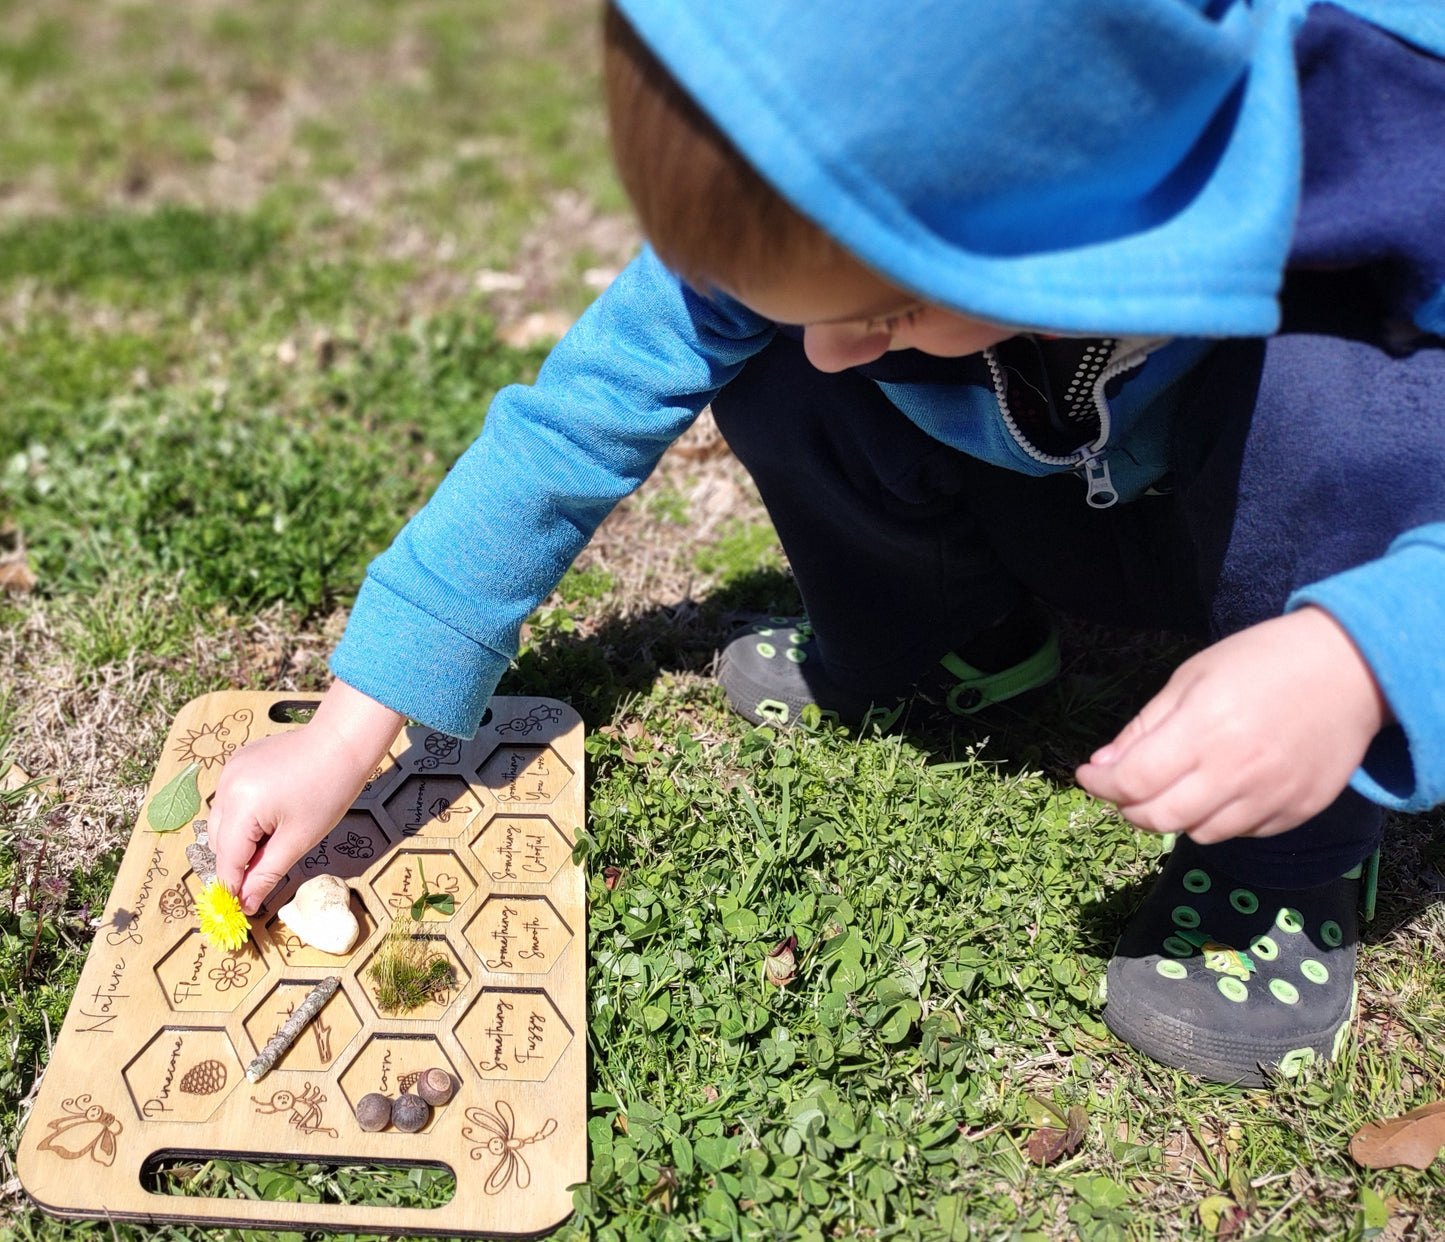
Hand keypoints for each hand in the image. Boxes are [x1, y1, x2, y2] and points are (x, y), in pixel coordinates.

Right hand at [210, 680, 404, 913]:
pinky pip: (231, 799)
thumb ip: (268, 873)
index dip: (234, 887)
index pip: (227, 860)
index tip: (244, 907)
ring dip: (240, 838)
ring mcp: (230, 771)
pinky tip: (272, 814)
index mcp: (241, 805)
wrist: (342, 742)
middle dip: (238, 862)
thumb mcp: (299, 839)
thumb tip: (247, 903)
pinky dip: (244, 815)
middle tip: (266, 872)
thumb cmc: (328, 791)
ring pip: (223, 821)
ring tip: (275, 838)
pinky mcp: (239, 762)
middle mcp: (227, 786)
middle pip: (220, 841)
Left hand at [1076, 607, 1390, 843]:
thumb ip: (1144, 728)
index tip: (1089, 775)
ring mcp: (1269, 797)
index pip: (1132, 782)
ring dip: (1173, 815)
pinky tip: (1221, 788)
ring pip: (1198, 834)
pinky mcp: (1296, 812)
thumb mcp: (1190, 679)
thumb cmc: (1262, 663)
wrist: (1351, 670)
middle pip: (1158, 819)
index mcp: (1202, 730)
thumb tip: (1102, 766)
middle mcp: (1235, 772)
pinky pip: (1240, 833)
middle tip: (1126, 787)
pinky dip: (1217, 819)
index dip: (1100, 784)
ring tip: (1178, 783)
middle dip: (1129, 807)